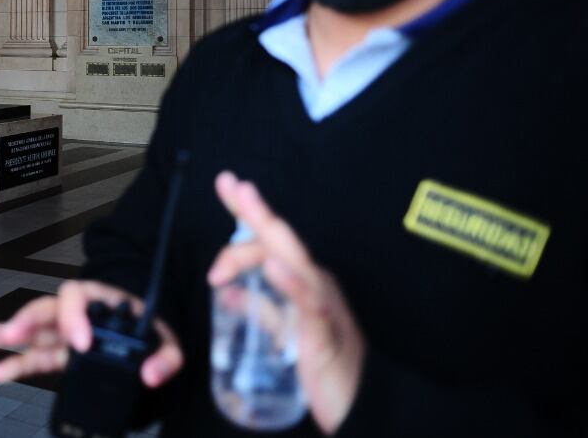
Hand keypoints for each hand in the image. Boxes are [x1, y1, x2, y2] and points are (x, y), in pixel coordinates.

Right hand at [0, 279, 182, 387]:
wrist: (152, 336)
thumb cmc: (155, 328)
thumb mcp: (169, 339)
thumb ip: (166, 356)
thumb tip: (151, 375)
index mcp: (100, 299)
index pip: (78, 297)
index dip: (74, 317)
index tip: (80, 343)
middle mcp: (77, 314)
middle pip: (45, 309)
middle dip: (26, 320)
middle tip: (13, 333)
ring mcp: (65, 334)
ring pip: (32, 332)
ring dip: (5, 334)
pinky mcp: (62, 355)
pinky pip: (35, 358)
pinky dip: (14, 365)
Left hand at [208, 171, 364, 434]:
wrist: (361, 404)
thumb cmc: (325, 364)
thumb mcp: (283, 330)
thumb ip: (260, 308)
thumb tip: (226, 291)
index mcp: (302, 281)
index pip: (269, 241)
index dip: (247, 213)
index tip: (226, 183)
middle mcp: (313, 283)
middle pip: (279, 239)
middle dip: (252, 208)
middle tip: (228, 182)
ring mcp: (321, 302)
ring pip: (292, 257)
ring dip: (267, 229)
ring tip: (246, 200)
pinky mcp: (324, 330)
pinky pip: (308, 303)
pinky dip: (290, 283)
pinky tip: (273, 266)